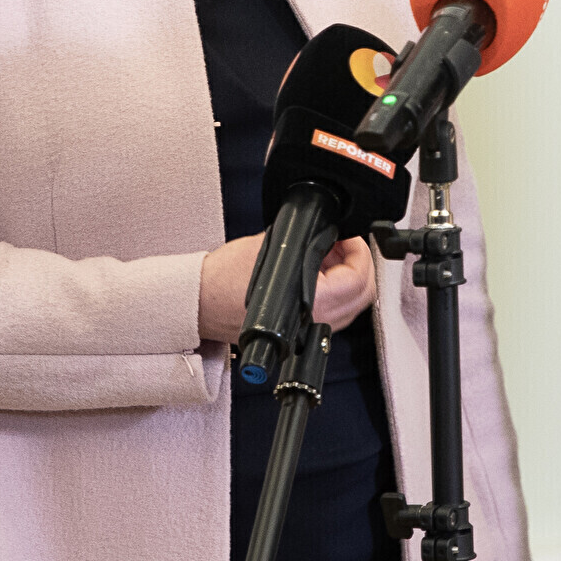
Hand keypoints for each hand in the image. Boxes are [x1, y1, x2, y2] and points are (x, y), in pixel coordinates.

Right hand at [196, 233, 376, 343]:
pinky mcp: (299, 330)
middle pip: (361, 296)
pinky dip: (333, 290)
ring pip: (350, 306)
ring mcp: (307, 330)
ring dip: (346, 277)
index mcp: (309, 303)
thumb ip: (304, 238)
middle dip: (357, 264)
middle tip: (343, 243)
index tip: (349, 236)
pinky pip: (333, 312)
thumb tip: (326, 230)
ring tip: (327, 254)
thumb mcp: (269, 245)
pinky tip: (316, 271)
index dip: (359, 252)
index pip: (357, 280)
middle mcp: (312, 322)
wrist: (199, 302)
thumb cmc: (221, 280)